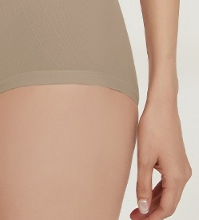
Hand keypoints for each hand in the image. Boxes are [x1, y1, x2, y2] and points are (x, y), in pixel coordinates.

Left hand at [131, 101, 191, 219]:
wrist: (162, 108)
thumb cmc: (152, 129)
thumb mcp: (144, 158)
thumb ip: (143, 184)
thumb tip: (143, 207)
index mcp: (177, 177)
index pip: (167, 207)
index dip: (153, 217)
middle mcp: (183, 175)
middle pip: (168, 202)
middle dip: (152, 212)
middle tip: (134, 217)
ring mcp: (181, 167)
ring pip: (168, 192)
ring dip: (153, 201)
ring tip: (137, 209)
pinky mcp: (176, 161)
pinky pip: (168, 182)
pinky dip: (157, 190)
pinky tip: (145, 193)